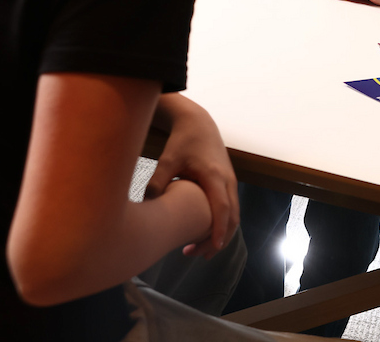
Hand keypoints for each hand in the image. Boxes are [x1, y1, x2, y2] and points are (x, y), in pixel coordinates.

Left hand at [147, 95, 237, 258]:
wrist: (198, 123)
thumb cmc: (182, 142)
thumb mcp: (167, 161)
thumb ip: (157, 183)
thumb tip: (145, 209)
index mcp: (214, 176)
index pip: (222, 208)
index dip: (219, 230)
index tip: (212, 248)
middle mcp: (228, 180)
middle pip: (232, 217)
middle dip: (218, 239)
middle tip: (196, 255)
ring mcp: (231, 181)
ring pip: (234, 214)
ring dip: (221, 233)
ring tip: (198, 249)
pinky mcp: (228, 181)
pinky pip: (231, 207)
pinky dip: (222, 223)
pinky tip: (203, 232)